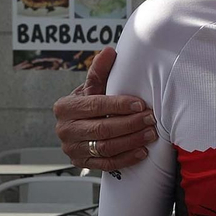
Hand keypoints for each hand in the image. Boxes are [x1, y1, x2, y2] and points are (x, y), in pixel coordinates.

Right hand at [52, 47, 154, 171]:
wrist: (80, 127)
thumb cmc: (90, 104)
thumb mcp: (93, 88)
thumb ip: (100, 71)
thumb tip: (109, 51)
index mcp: (65, 107)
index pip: (95, 106)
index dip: (119, 105)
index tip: (140, 104)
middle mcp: (64, 130)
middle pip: (102, 129)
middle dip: (130, 124)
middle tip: (150, 119)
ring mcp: (72, 149)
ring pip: (105, 147)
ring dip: (131, 141)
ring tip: (150, 134)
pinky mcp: (81, 163)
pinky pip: (106, 164)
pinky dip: (126, 158)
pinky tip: (142, 152)